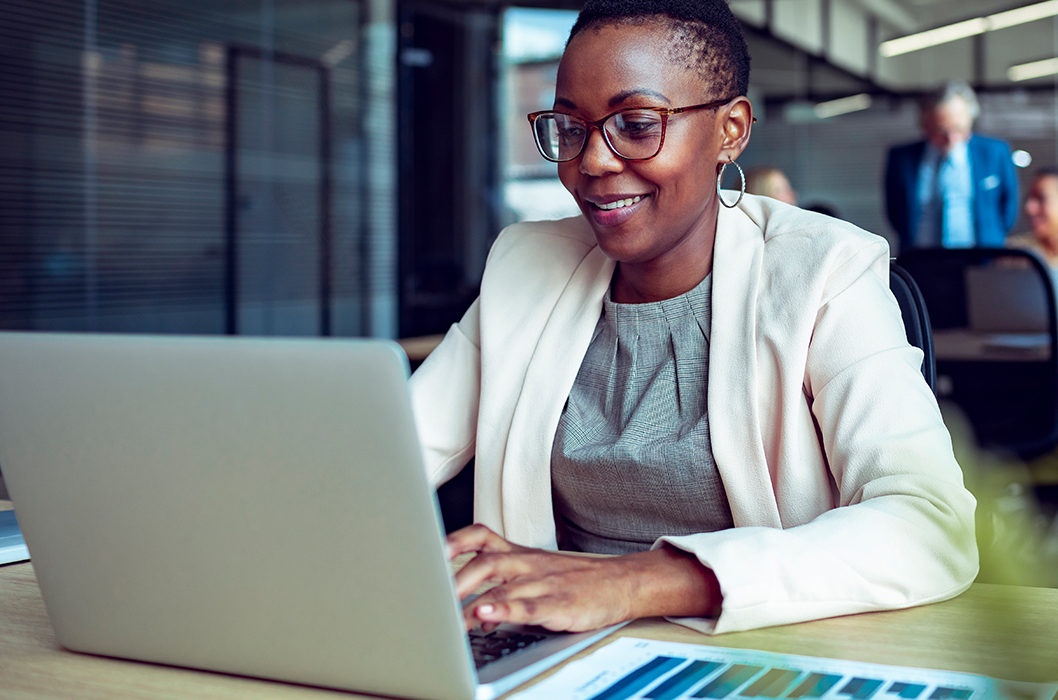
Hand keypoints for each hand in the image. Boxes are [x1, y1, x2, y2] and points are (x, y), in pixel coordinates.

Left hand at [447, 524, 721, 632]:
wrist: (621, 583)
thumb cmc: (573, 578)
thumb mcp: (535, 569)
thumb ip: (500, 580)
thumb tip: (464, 604)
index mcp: (519, 554)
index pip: (480, 537)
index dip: (452, 541)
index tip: (426, 551)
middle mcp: (526, 564)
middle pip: (483, 563)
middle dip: (453, 581)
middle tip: (428, 597)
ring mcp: (542, 583)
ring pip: (500, 585)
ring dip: (470, 597)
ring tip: (447, 612)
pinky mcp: (557, 604)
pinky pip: (526, 605)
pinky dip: (503, 609)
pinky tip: (485, 615)